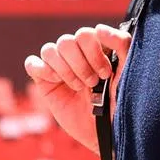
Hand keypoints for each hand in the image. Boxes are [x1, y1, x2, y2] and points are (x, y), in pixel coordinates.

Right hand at [24, 24, 131, 153]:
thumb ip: (122, 43)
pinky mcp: (44, 81)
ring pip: (49, 50)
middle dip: (80, 65)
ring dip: (65, 70)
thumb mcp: (127, 70)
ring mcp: (58, 66)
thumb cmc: (119, 101)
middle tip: (92, 83)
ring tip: (78, 87)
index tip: (105, 74)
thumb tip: (99, 28)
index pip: (85, 34)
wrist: (106, 131)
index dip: (93, 53)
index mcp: (94, 47)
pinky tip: (56, 82)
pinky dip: (43, 70)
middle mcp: (75, 53)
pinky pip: (32, 63)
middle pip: (66, 41)